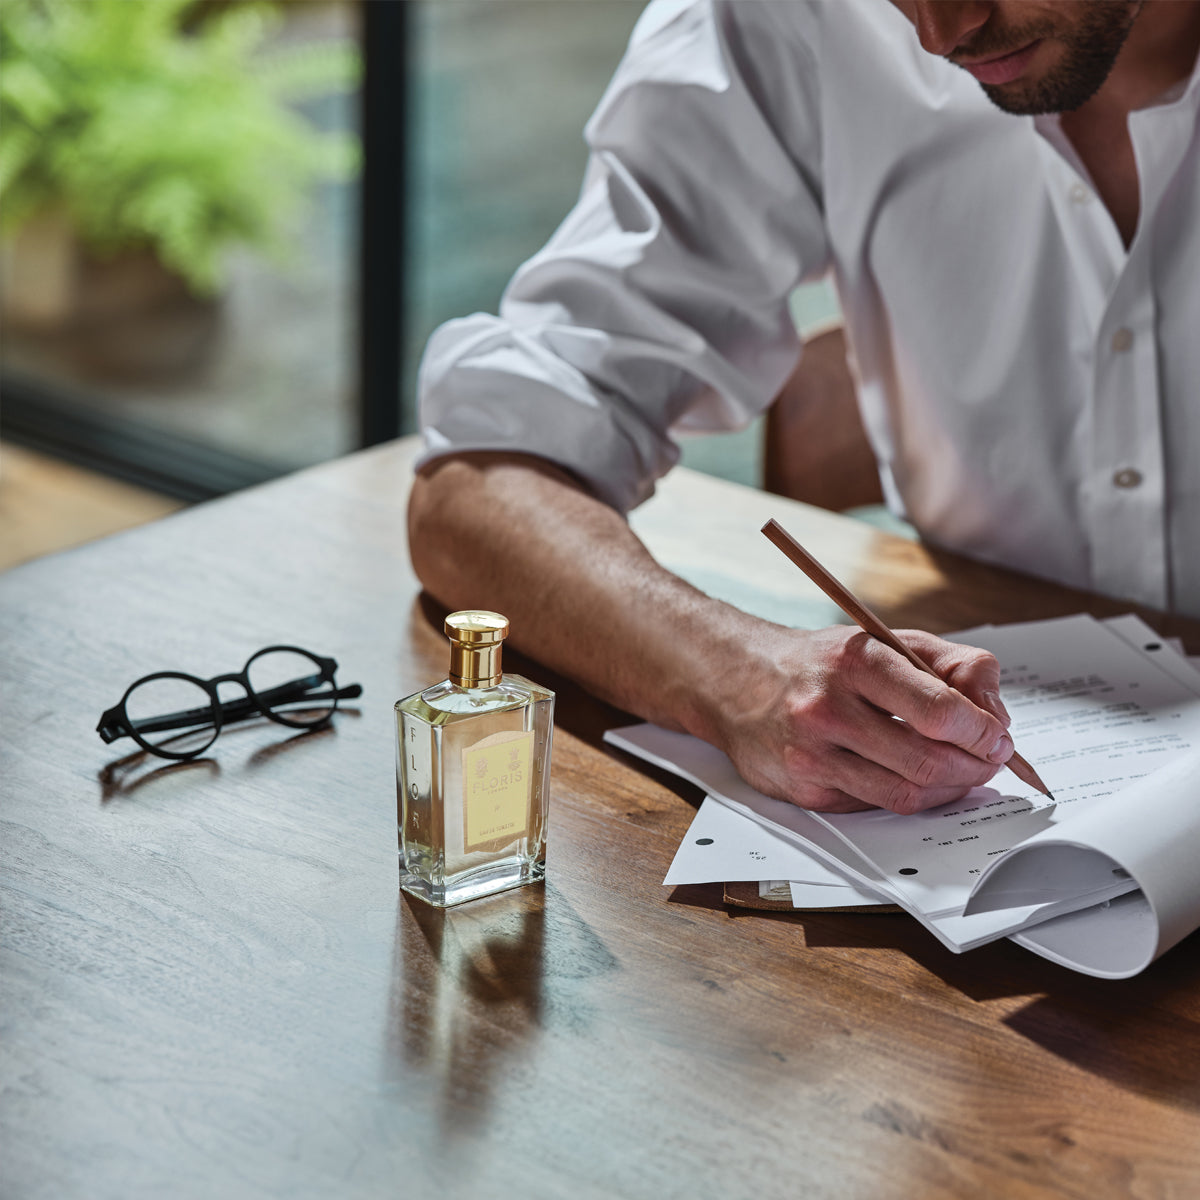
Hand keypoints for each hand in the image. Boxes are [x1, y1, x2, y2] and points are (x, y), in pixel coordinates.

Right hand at [706, 625, 1012, 813]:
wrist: (737, 680)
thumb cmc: (819, 663)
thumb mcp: (885, 640)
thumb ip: (951, 665)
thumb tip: (993, 714)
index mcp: (855, 661)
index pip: (937, 708)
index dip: (981, 731)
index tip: (998, 737)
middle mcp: (827, 707)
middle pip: (926, 759)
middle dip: (974, 766)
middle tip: (989, 760)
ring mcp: (811, 754)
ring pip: (905, 793)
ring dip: (949, 789)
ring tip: (961, 773)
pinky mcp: (803, 790)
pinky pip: (875, 806)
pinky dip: (908, 797)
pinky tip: (916, 779)